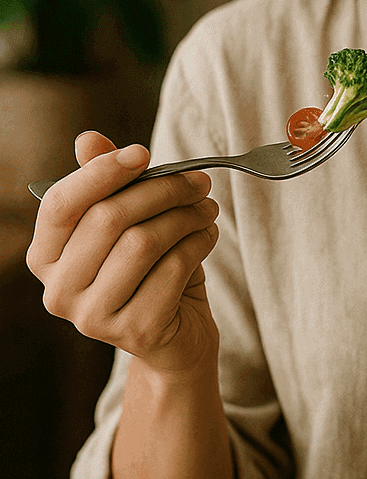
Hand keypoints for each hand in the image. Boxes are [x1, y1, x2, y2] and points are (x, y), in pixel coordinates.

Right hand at [26, 130, 220, 377]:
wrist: (178, 338)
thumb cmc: (148, 272)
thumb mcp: (128, 226)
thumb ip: (107, 184)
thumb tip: (88, 140)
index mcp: (46, 258)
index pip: (61, 204)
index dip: (102, 172)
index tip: (143, 153)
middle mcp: (59, 292)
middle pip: (109, 218)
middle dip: (161, 190)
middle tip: (198, 182)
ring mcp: (93, 317)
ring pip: (143, 242)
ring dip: (185, 216)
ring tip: (207, 208)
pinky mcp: (135, 331)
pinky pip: (172, 269)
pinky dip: (198, 244)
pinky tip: (208, 236)